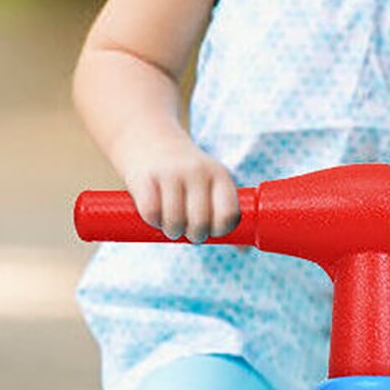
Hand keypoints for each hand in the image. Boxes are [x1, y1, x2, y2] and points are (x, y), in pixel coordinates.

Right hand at [123, 140, 240, 243]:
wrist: (149, 138)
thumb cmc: (187, 173)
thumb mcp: (212, 184)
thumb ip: (226, 214)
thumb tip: (244, 251)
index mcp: (221, 175)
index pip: (228, 215)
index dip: (219, 230)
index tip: (211, 228)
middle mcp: (198, 171)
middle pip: (200, 224)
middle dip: (194, 235)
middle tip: (187, 229)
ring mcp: (171, 172)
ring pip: (175, 223)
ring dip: (171, 231)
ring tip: (170, 223)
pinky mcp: (145, 176)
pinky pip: (152, 214)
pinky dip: (152, 220)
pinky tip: (154, 212)